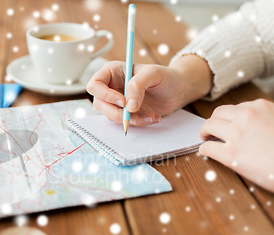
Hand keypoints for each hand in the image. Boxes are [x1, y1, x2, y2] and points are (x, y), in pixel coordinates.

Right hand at [86, 55, 212, 125]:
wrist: (178, 90)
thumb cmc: (166, 76)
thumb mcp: (154, 73)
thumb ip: (138, 84)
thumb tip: (128, 106)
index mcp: (112, 72)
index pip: (95, 85)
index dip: (105, 95)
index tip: (123, 101)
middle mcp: (111, 87)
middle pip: (99, 104)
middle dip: (116, 112)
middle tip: (134, 113)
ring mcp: (117, 102)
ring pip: (111, 116)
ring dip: (130, 119)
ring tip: (151, 115)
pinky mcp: (126, 114)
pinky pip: (124, 122)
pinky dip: (138, 123)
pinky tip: (154, 117)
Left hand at [200, 99, 273, 203]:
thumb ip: (263, 120)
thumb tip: (245, 127)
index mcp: (261, 106)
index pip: (235, 108)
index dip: (228, 118)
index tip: (226, 124)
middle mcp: (246, 116)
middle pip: (218, 113)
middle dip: (214, 122)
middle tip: (210, 131)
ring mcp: (237, 134)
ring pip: (208, 126)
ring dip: (205, 132)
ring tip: (205, 139)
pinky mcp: (230, 154)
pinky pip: (207, 147)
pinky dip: (204, 150)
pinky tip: (207, 153)